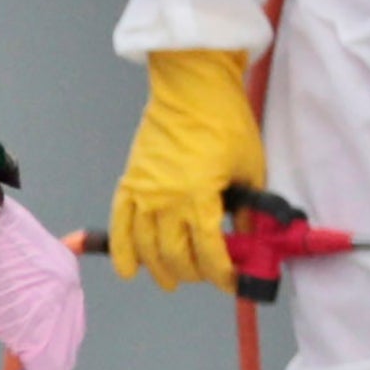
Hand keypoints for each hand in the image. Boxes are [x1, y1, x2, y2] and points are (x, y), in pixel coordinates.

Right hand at [105, 44, 269, 292]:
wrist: (192, 87)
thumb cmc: (226, 122)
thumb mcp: (251, 167)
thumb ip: (251, 208)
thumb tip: (251, 238)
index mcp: (199, 196)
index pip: (208, 251)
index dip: (221, 273)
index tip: (231, 282)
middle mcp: (165, 200)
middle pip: (174, 255)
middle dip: (192, 273)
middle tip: (204, 276)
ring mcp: (143, 193)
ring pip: (145, 247)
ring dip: (158, 269)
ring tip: (170, 279)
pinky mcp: (129, 183)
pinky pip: (119, 225)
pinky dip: (120, 251)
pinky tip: (127, 270)